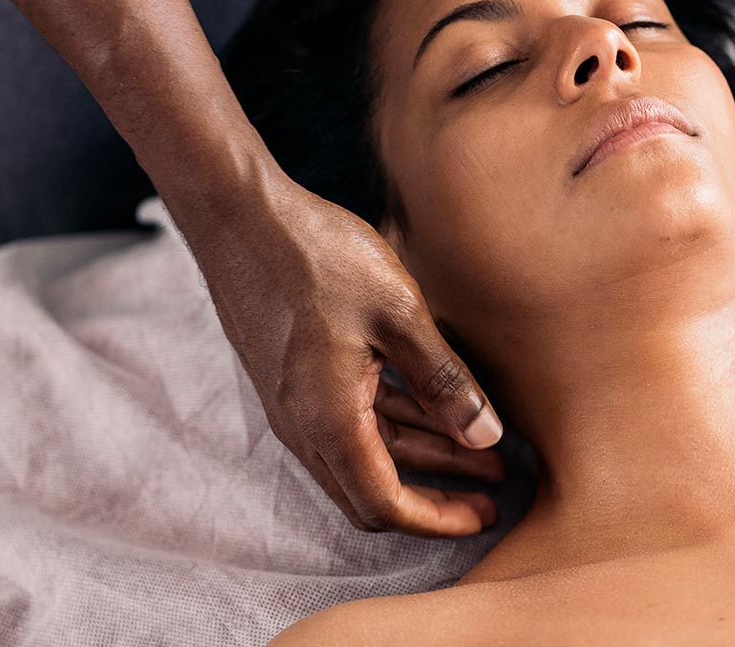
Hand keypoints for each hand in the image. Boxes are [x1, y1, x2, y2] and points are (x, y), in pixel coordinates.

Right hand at [168, 174, 504, 536]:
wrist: (242, 215)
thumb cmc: (320, 257)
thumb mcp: (400, 313)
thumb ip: (444, 380)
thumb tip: (486, 436)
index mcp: (329, 420)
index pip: (385, 504)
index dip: (438, 519)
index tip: (485, 515)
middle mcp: (304, 425)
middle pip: (372, 490)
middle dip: (435, 494)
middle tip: (493, 487)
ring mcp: (294, 402)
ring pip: (363, 453)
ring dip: (421, 454)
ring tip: (478, 445)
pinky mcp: (293, 376)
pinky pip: (347, 420)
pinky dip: (394, 424)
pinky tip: (431, 406)